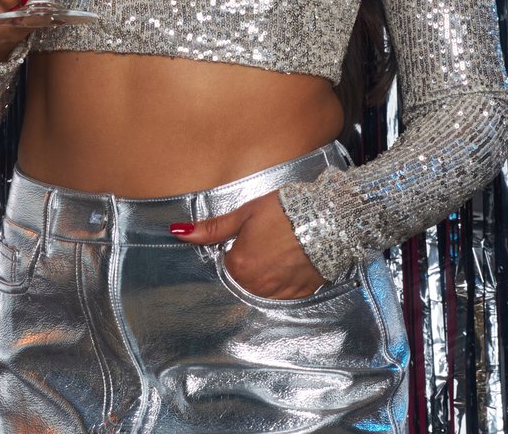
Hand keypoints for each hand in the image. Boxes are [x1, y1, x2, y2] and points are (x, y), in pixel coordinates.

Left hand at [170, 191, 326, 299]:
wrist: (329, 218)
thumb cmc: (285, 212)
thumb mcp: (245, 214)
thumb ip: (212, 228)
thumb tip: (178, 231)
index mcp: (238, 266)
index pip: (227, 263)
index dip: (237, 247)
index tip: (251, 236)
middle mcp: (255, 286)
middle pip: (242, 278)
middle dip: (251, 262)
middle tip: (268, 241)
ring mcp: (278, 293)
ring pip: (262, 287)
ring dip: (267, 273)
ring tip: (282, 250)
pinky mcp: (299, 295)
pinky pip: (283, 293)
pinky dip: (285, 281)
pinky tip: (293, 262)